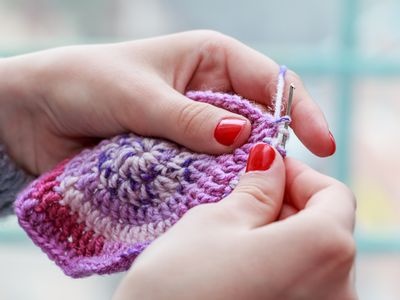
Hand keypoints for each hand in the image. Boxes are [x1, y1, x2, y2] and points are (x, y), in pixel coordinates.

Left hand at [0, 30, 333, 173]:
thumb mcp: (140, 94)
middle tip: (279, 181)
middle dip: (268, 150)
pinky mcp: (175, 155)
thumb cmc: (85, 83)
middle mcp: (207, 94)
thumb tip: (241, 139)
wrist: (36, 111)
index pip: (270, 81)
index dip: (299, 110)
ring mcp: (192, 128)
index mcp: (209, 60)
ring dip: (234, 172)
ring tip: (240, 192)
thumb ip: (189, 119)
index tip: (320, 143)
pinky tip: (209, 198)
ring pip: (231, 154)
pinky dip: (208, 186)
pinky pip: (203, 172)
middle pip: (257, 122)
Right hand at [113, 144, 355, 299]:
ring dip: (281, 236)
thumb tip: (271, 163)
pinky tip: (242, 266)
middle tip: (244, 197)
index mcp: (324, 250)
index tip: (267, 169)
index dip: (298, 175)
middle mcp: (339, 292)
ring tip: (236, 233)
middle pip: (326, 228)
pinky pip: (304, 286)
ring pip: (313, 259)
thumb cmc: (177, 290)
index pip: (333, 194)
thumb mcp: (215, 222)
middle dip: (287, 205)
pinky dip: (279, 266)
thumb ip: (256, 190)